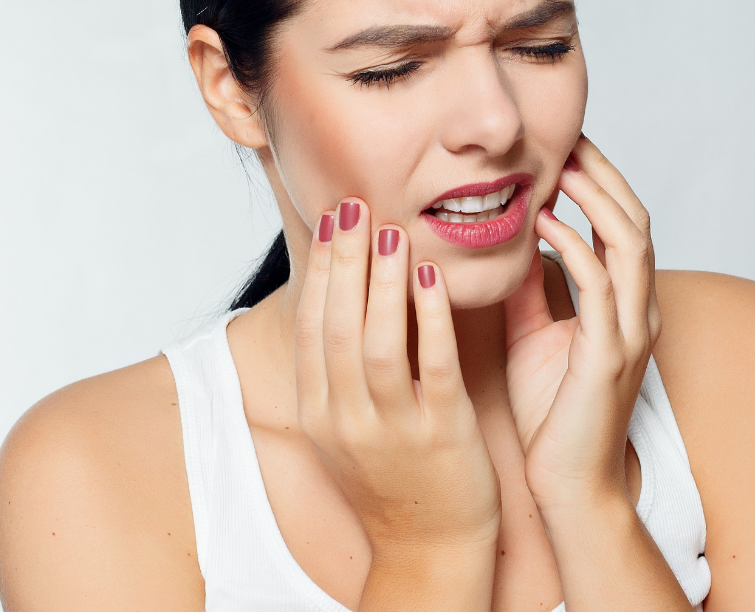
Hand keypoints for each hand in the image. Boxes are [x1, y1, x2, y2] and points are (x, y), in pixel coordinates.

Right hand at [296, 198, 500, 563]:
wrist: (429, 549)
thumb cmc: (393, 477)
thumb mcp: (345, 427)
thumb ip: (335, 370)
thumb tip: (335, 297)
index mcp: (320, 412)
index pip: (312, 326)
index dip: (321, 269)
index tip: (333, 218)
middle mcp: (347, 420)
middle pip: (338, 326)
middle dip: (346, 260)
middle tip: (356, 205)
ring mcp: (392, 429)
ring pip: (379, 343)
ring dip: (384, 281)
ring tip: (393, 232)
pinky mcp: (441, 435)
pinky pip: (432, 367)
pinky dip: (430, 318)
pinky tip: (433, 278)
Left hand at [503, 137, 661, 514]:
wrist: (570, 484)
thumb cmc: (553, 415)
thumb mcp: (534, 333)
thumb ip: (530, 288)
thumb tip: (509, 239)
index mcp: (624, 305)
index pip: (622, 225)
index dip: (600, 181)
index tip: (565, 145)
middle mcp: (637, 312)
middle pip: (636, 221)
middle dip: (605, 174)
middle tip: (569, 136)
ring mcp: (629, 332)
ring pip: (630, 243)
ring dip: (596, 197)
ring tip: (562, 164)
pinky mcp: (609, 355)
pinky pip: (599, 286)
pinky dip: (574, 246)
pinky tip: (543, 222)